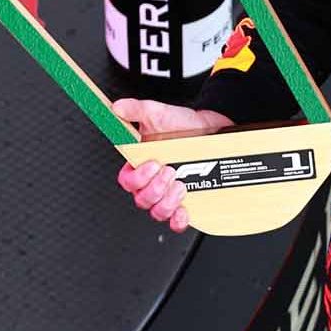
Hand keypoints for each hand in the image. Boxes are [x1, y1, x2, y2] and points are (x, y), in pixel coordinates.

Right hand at [111, 99, 233, 232]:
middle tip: (170, 171)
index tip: (152, 163)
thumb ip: (136, 110)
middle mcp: (152, 182)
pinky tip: (184, 210)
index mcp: (141, 164)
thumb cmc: (185, 126)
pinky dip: (178, 220)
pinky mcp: (187, 202)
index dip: (137, 177)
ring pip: (157, 212)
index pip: (127, 181)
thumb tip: (117, 108)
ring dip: (166, 202)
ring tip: (180, 184)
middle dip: (155, 188)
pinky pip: (176, 222)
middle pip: (141, 199)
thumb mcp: (159, 113)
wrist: (214, 131)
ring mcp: (169, 194)